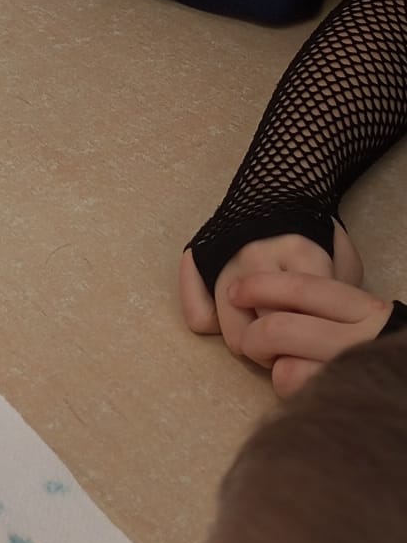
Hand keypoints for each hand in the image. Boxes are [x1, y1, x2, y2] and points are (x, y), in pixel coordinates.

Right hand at [180, 222, 363, 356]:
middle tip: (291, 346)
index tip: (317, 342)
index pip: (307, 323)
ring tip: (264, 336)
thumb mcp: (343, 259)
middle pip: (270, 333)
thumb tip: (328, 334)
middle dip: (284, 350)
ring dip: (252, 344)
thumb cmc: (313, 235)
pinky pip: (199, 318)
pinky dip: (215, 326)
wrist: (277, 192)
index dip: (315, 343)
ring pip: (234, 334)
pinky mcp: (199, 264)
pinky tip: (232, 319)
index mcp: (299, 254)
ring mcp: (225, 263)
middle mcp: (258, 258)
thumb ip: (341, 294)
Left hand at [233, 271, 395, 396]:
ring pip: (284, 366)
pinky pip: (296, 397)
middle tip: (251, 342)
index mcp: (362, 308)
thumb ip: (323, 305)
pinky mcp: (342, 402)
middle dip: (253, 336)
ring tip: (281, 365)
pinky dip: (287, 388)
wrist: (404, 381)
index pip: (302, 288)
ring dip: (272, 367)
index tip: (235, 291)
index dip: (261, 286)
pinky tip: (302, 385)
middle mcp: (360, 339)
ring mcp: (350, 374)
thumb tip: (264, 297)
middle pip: (279, 328)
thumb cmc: (372, 346)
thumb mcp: (359, 316)